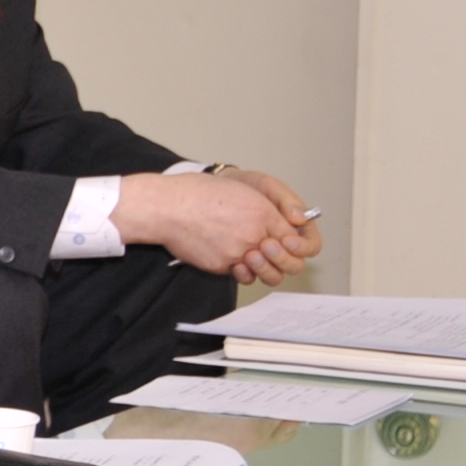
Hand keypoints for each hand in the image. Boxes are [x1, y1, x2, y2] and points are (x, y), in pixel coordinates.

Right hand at [112, 170, 317, 283]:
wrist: (167, 207)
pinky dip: (239, 270)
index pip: (297, 238)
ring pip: (268, 274)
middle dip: (288, 262)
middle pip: (289, 262)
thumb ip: (265, 209)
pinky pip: (240, 274)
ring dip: (266, 271)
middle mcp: (255, 234)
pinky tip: (233, 260)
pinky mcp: (222, 265)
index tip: (289, 245)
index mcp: (263, 212)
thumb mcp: (240, 191)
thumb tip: (283, 225)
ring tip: (255, 261)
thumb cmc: (196, 194)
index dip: (297, 245)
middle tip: (276, 256)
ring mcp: (239, 252)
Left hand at [216, 168, 323, 284]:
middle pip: (295, 265)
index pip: (311, 246)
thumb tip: (300, 218)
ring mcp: (265, 257)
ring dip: (265, 270)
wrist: (214, 192)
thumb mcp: (268, 186)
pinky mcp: (245, 264)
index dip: (302, 247)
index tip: (287, 240)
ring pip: (275, 276)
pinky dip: (246, 275)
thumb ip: (286, 201)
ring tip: (250, 255)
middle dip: (282, 259)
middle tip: (266, 245)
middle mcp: (283, 246)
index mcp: (296, 228)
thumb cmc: (245, 186)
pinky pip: (251, 278)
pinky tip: (237, 265)